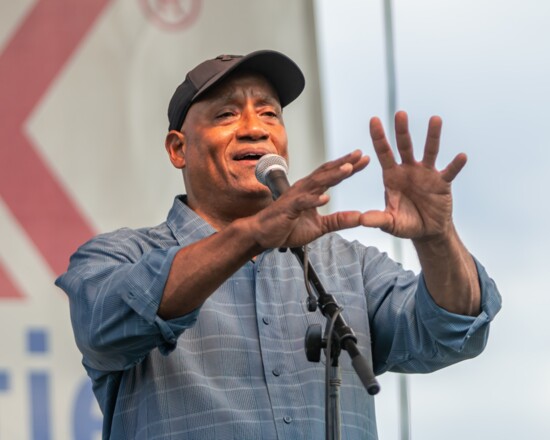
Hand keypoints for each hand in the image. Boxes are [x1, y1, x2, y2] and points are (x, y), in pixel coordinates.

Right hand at [249, 150, 369, 248]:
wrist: (263, 235)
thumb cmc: (286, 227)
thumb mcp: (320, 227)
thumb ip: (338, 221)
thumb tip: (360, 217)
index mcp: (311, 191)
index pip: (332, 175)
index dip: (348, 167)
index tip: (363, 159)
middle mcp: (304, 189)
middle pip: (326, 172)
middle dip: (343, 163)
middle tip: (360, 155)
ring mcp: (295, 197)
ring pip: (317, 183)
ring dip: (332, 175)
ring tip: (348, 169)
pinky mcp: (288, 208)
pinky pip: (302, 202)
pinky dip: (314, 200)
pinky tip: (326, 198)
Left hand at [360, 111, 466, 240]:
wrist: (427, 231)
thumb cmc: (405, 223)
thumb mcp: (390, 223)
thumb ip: (378, 219)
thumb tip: (362, 220)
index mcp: (392, 176)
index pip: (384, 153)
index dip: (378, 137)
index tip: (374, 119)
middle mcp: (408, 170)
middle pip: (404, 146)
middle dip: (402, 131)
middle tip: (399, 113)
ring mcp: (426, 174)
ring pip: (429, 151)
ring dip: (432, 136)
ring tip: (435, 119)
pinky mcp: (442, 183)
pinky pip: (449, 172)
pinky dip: (455, 165)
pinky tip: (461, 156)